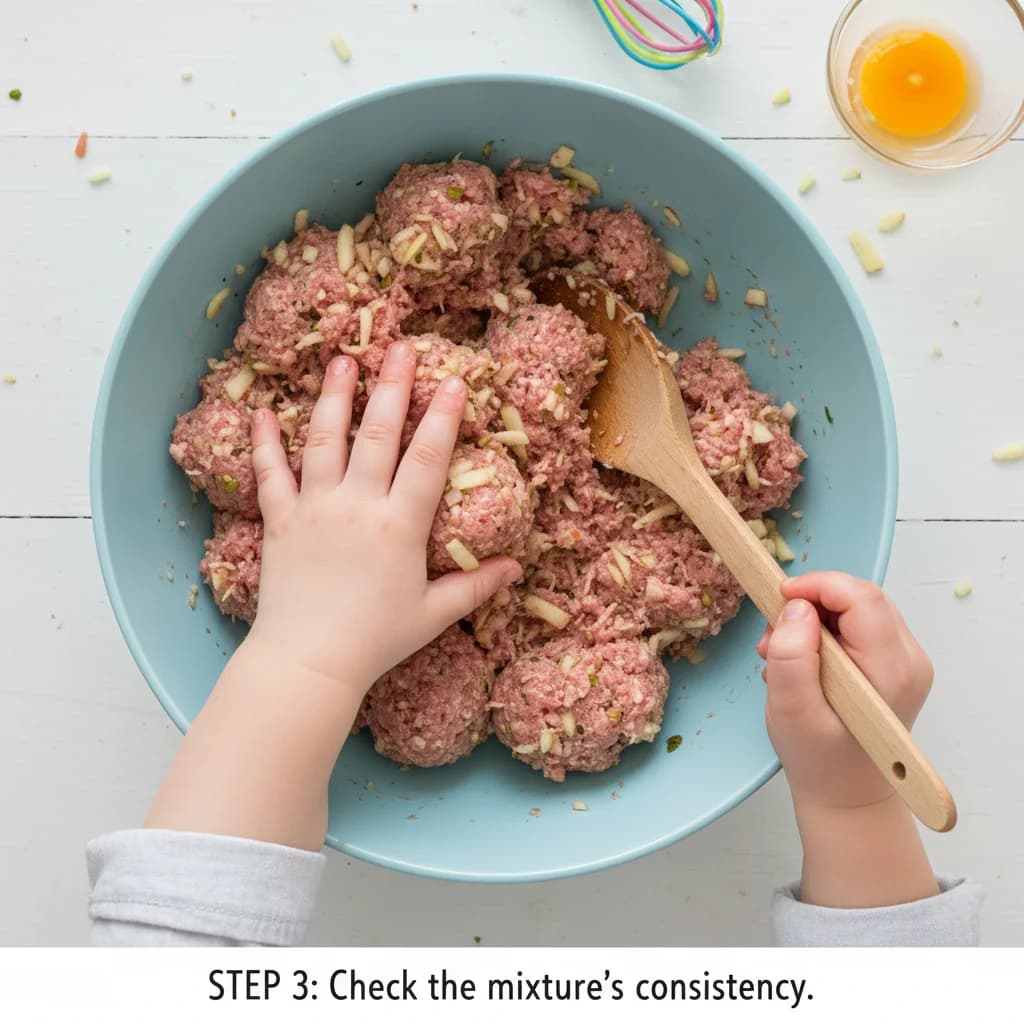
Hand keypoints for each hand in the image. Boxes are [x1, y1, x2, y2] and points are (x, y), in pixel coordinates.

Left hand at [247, 341, 522, 693]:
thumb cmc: (376, 640)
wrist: (309, 662)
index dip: (443, 416)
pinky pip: (270, 473)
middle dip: (392, 386)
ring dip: (334, 396)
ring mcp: (315, 508)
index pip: (428, 458)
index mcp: (400, 525)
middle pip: (378, 433)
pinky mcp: (280, 520)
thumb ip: (475, 586)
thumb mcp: (433, 614)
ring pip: (324, 439)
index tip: (454, 379)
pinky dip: (265, 441)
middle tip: (401, 348)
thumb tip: (517, 568)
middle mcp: (358, 505)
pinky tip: (262, 410)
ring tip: (342, 360)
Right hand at [758, 572, 938, 907]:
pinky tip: (804, 660)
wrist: (847, 796)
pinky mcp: (897, 664)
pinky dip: (826, 631)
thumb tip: (797, 607)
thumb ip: (791, 655)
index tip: (777, 597)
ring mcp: (908, 662)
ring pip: (859, 607)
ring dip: (815, 617)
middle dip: (812, 602)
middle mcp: (910, 660)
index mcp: (890, 670)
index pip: (861, 597)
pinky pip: (860, 625)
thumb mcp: (791, 709)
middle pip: (861, 597)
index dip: (817, 585)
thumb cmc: (817, 759)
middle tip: (773, 634)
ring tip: (782, 653)